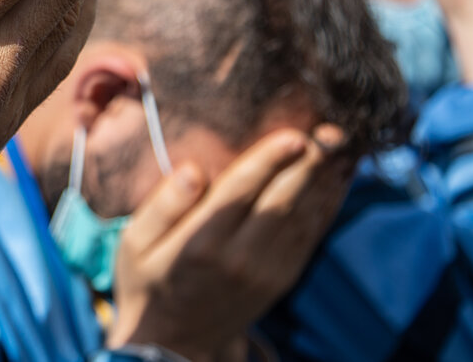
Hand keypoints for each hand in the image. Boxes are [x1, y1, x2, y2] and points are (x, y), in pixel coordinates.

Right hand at [108, 126, 351, 361]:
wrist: (174, 343)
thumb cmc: (148, 281)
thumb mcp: (134, 243)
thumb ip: (162, 205)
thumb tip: (191, 169)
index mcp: (200, 244)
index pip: (240, 193)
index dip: (269, 161)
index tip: (294, 134)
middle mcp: (240, 259)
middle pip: (282, 203)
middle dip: (309, 164)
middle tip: (330, 132)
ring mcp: (266, 273)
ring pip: (303, 219)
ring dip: (324, 181)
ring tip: (338, 146)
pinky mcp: (282, 280)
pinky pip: (310, 237)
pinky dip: (326, 206)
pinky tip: (334, 179)